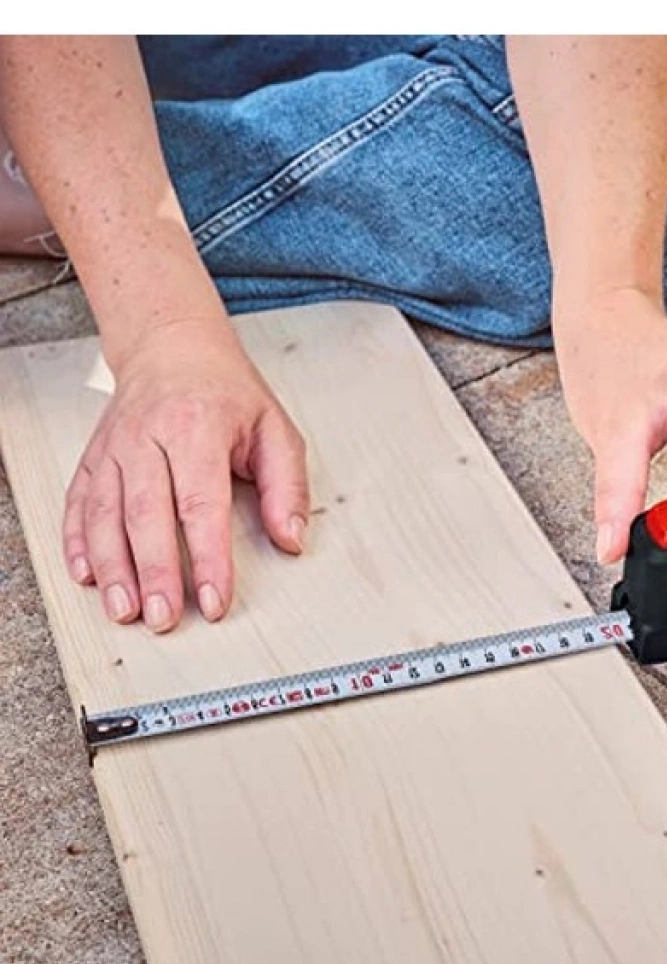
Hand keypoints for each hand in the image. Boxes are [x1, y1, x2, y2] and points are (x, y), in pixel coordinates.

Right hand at [63, 318, 308, 630]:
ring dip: (113, 567)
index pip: (201, 503)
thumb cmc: (226, 391)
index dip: (207, 556)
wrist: (171, 346)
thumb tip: (291, 538)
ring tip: (124, 610)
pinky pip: (78, 502)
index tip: (215, 598)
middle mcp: (147, 437)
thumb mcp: (275, 428)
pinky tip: (87, 574)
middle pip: (146, 513)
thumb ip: (288, 486)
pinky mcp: (93, 457)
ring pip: (105, 513)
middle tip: (164, 617)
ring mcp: (114, 448)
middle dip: (154, 572)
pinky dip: (78, 541)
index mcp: (197, 428)